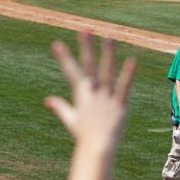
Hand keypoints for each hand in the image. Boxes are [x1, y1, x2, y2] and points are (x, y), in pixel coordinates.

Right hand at [46, 33, 135, 149]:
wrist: (98, 149)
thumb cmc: (84, 136)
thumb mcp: (71, 120)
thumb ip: (60, 108)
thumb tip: (47, 100)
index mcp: (81, 95)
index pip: (71, 72)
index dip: (64, 57)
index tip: (57, 44)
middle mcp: (93, 93)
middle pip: (89, 65)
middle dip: (86, 47)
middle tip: (85, 30)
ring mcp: (106, 97)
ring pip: (107, 70)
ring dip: (107, 53)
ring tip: (108, 37)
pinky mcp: (120, 104)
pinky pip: (123, 87)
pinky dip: (127, 74)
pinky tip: (132, 60)